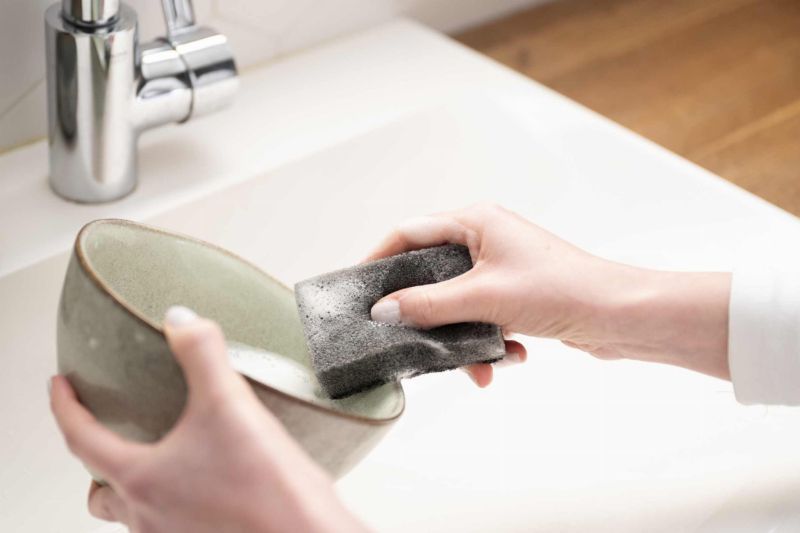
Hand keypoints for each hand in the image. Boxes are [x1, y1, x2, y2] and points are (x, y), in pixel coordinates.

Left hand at [50, 307, 366, 532]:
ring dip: (135, 486)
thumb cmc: (265, 486)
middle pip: (101, 493)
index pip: (81, 440)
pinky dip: (172, 502)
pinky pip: (171, 523)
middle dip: (97, 464)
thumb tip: (180, 319)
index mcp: (142, 480)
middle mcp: (149, 516)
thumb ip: (202, 353)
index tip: (60, 387)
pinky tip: (204, 482)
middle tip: (110, 434)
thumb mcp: (230, 404)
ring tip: (160, 460)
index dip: (64, 408)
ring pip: (134, 514)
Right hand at [367, 204, 730, 380]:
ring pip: (457, 306)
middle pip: (431, 277)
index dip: (379, 261)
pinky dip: (488, 343)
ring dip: (463, 339)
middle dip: (427, 316)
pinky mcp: (515, 297)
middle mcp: (485, 241)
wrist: (620, 316)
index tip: (359, 291)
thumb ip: (428, 305)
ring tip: (478, 365)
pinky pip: (482, 321)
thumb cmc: (562, 289)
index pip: (409, 234)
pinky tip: (510, 357)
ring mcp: (500, 270)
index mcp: (475, 221)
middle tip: (409, 341)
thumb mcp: (484, 297)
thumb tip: (384, 311)